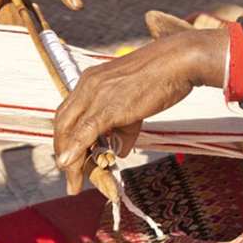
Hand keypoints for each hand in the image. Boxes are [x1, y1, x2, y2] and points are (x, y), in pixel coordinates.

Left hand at [53, 26, 228, 194]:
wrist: (180, 60)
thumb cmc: (164, 75)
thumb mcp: (137, 101)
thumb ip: (125, 126)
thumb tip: (120, 150)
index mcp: (93, 79)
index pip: (69, 113)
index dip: (67, 137)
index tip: (71, 156)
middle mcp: (89, 84)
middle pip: (63, 123)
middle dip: (63, 151)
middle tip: (70, 174)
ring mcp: (97, 94)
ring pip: (70, 130)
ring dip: (69, 160)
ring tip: (74, 182)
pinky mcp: (109, 106)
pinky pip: (85, 131)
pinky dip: (75, 150)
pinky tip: (69, 165)